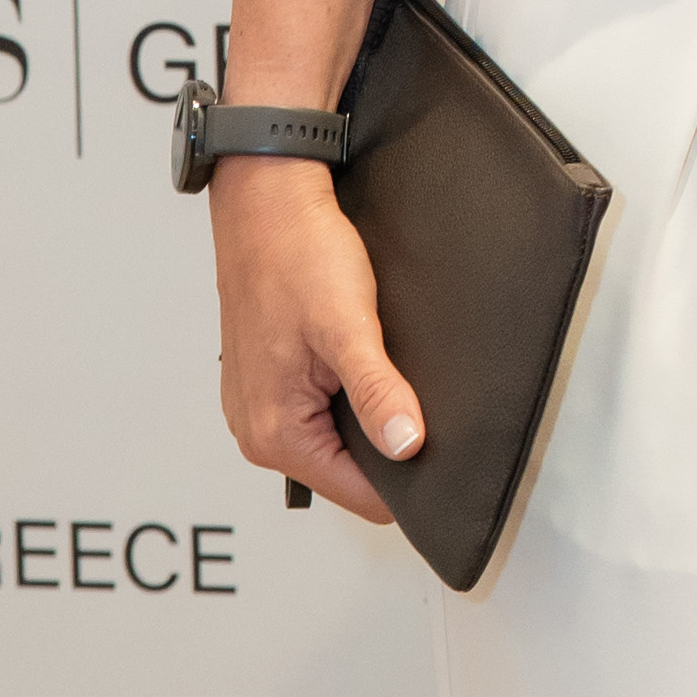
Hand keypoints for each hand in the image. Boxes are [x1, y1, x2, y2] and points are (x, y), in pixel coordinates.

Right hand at [213, 159, 421, 524]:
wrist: (266, 201)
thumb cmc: (296, 254)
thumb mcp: (348, 326)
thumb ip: (377, 392)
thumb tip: (406, 445)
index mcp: (275, 434)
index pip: (363, 495)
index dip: (407, 475)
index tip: (435, 441)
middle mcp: (260, 430)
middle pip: (351, 471)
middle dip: (388, 438)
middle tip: (414, 390)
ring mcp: (261, 407)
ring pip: (338, 438)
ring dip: (368, 410)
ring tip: (385, 366)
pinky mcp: (270, 381)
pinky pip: (321, 408)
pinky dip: (348, 390)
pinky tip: (361, 355)